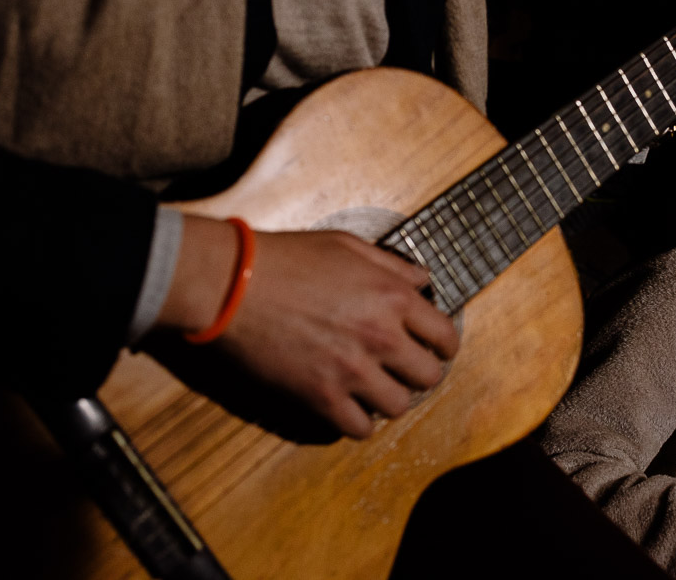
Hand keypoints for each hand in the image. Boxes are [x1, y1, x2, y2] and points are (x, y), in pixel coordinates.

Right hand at [158, 216, 458, 437]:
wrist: (231, 284)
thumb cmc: (285, 259)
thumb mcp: (346, 246)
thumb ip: (391, 265)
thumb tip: (422, 280)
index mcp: (393, 297)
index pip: (445, 336)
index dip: (443, 345)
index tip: (434, 348)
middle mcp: (382, 337)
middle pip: (429, 376)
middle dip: (419, 373)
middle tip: (403, 369)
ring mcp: (352, 371)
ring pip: (399, 407)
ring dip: (389, 398)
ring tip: (374, 387)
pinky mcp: (320, 397)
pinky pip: (359, 429)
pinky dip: (357, 421)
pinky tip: (348, 405)